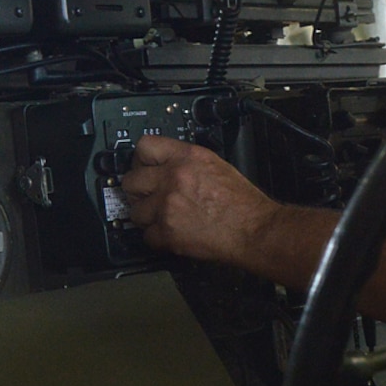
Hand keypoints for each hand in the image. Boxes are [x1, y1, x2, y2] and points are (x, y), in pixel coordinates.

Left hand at [119, 136, 279, 265]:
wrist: (254, 229)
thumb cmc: (242, 202)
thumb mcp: (215, 165)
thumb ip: (186, 162)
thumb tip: (165, 165)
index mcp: (187, 158)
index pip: (144, 146)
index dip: (141, 160)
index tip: (142, 167)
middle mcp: (173, 178)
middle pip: (131, 181)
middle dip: (138, 191)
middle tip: (148, 197)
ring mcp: (167, 206)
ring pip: (135, 211)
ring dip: (146, 217)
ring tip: (162, 218)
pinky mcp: (167, 233)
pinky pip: (146, 236)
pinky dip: (157, 238)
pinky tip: (170, 234)